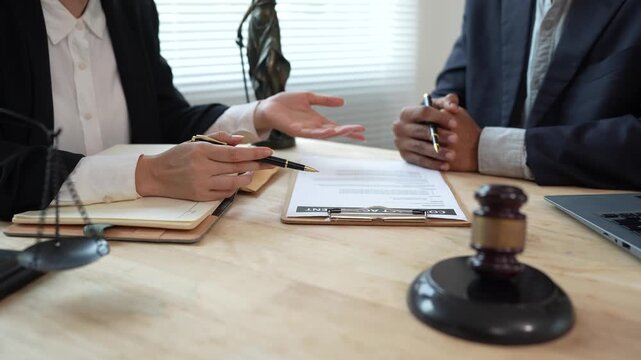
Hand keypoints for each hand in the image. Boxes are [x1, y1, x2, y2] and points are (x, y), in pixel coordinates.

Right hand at [135, 132, 273, 200]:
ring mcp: (201, 184)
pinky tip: (236, 182)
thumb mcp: (196, 142)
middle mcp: (202, 168)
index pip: (235, 153)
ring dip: (246, 178)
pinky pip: (224, 194)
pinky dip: (234, 189)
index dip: (254, 152)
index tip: (268, 152)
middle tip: (269, 163)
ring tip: (251, 172)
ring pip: (233, 183)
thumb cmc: (178, 156)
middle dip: (257, 165)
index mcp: (202, 151)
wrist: (155, 175)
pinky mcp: (200, 196)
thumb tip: (241, 140)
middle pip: (237, 167)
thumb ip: (220, 139)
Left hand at [254, 91, 365, 140]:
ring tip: (349, 131)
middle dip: (347, 132)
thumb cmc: (286, 103)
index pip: (337, 127)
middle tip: (361, 132)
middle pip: (334, 132)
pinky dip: (320, 133)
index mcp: (318, 121)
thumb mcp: (309, 98)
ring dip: (337, 133)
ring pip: (324, 134)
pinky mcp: (295, 130)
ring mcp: (305, 130)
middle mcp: (314, 127)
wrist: (268, 106)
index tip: (363, 132)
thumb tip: (343, 102)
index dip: (349, 130)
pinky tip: (329, 131)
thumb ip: (325, 100)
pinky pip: (310, 133)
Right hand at [393, 93, 479, 171]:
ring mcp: (401, 143)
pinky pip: (420, 161)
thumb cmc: (435, 118)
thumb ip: (449, 101)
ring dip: (437, 152)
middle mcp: (399, 127)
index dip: (440, 117)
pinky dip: (433, 164)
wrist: (427, 134)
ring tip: (452, 155)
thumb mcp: (441, 107)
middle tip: (455, 139)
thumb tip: (453, 108)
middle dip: (440, 135)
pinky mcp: (405, 156)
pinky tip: (446, 165)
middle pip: (421, 131)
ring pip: (421, 147)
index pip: (423, 112)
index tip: (455, 123)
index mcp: (407, 113)